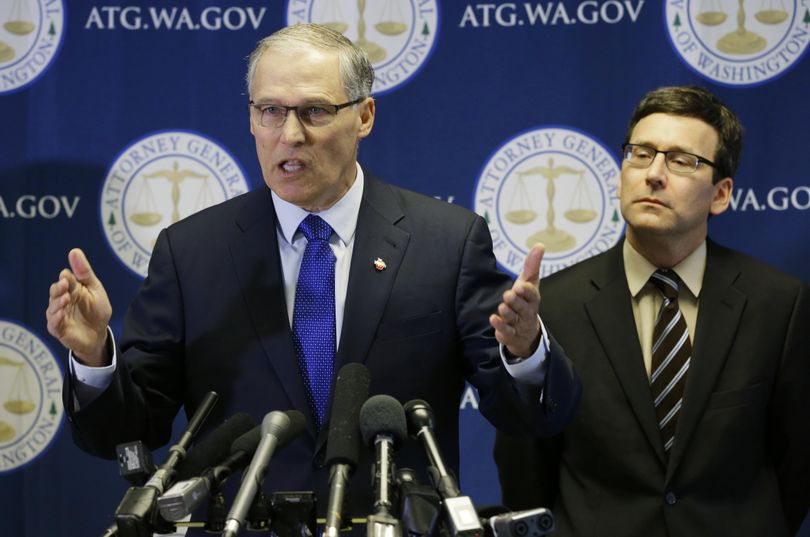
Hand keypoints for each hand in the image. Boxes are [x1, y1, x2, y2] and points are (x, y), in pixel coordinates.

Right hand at [46, 248, 112, 365]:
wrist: (100, 333)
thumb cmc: (97, 309)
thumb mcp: (94, 288)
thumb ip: (84, 272)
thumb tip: (74, 251)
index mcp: (70, 289)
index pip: (65, 281)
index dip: (65, 278)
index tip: (66, 275)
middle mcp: (61, 301)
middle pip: (55, 292)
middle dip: (58, 288)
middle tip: (64, 285)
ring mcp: (58, 315)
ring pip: (53, 308)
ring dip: (58, 303)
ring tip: (66, 299)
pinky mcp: (58, 329)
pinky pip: (54, 324)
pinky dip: (57, 318)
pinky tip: (62, 313)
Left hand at [490, 243, 544, 357]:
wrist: (525, 331)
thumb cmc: (525, 301)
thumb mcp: (529, 283)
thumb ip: (532, 265)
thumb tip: (540, 245)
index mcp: (532, 299)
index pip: (532, 295)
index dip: (527, 291)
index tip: (521, 286)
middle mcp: (527, 312)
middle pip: (522, 307)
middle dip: (516, 301)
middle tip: (509, 295)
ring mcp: (518, 324)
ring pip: (513, 318)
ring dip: (507, 313)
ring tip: (502, 307)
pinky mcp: (509, 333)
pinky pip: (506, 331)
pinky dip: (500, 326)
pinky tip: (493, 319)